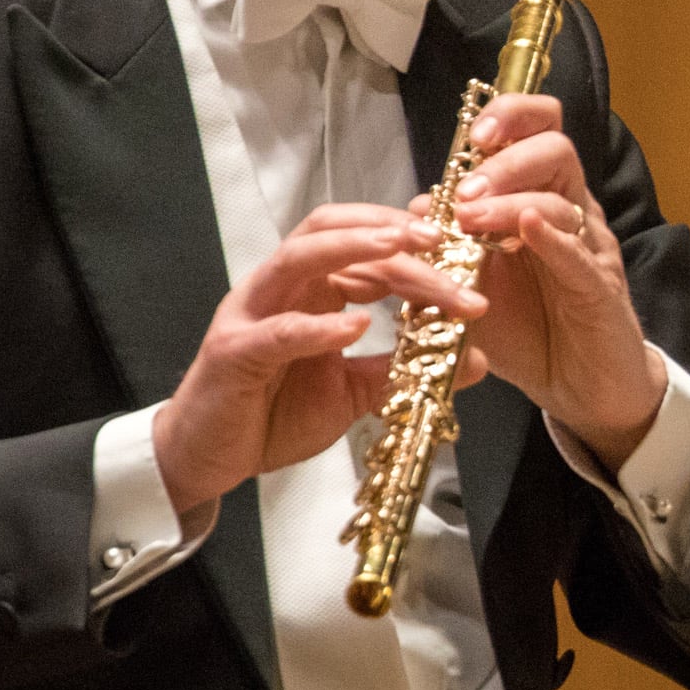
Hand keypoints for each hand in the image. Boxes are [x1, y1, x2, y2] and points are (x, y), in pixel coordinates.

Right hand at [152, 205, 490, 518]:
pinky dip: (316, 326)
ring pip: (299, 258)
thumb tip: (475, 357)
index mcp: (311, 290)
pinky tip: (353, 326)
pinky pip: (277, 331)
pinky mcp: (233, 352)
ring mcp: (252, 314)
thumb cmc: (275, 414)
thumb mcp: (354, 390)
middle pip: (336, 235)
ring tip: (401, 248)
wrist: (214, 456)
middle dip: (390, 233)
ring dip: (352, 249)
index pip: (364, 247)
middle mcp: (280, 289)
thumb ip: (403, 368)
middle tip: (443, 242)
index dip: (414, 246)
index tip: (464, 256)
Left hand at [442, 93, 670, 461]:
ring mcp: (590, 250)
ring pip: (562, 201)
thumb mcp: (476, 284)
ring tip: (473, 219)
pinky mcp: (601, 292)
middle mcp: (571, 214)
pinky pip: (582, 257)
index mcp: (540, 200)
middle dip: (506, 159)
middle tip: (465, 192)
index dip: (508, 117)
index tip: (473, 137)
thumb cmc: (532, 331)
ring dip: (514, 200)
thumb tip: (415, 210)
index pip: (536, 132)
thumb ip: (449, 248)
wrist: (580, 389)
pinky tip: (529, 230)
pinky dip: (554, 240)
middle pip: (556, 148)